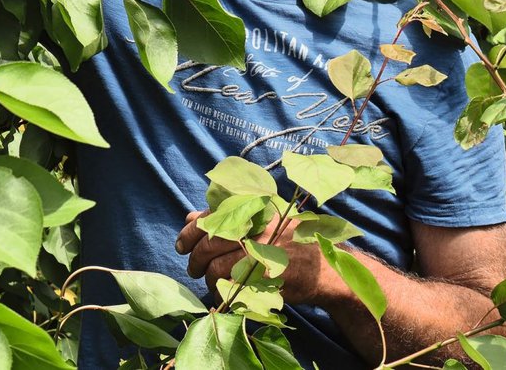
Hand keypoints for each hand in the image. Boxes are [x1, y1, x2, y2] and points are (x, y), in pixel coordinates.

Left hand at [176, 210, 338, 305]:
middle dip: (195, 260)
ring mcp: (262, 253)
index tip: (180, 246)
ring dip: (208, 279)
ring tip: (211, 283)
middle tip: (193, 269)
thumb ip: (225, 218)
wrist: (324, 267)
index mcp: (251, 211)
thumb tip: (189, 218)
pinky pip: (233, 288)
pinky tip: (226, 294)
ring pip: (217, 269)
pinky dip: (224, 293)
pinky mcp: (267, 278)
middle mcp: (255, 229)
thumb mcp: (260, 222)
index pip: (209, 219)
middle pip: (209, 245)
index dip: (188, 234)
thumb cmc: (288, 241)